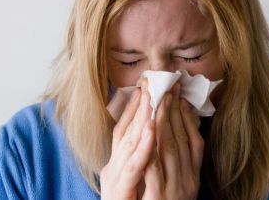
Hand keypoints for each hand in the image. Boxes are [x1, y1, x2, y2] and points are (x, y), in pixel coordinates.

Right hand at [101, 78, 155, 199]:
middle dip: (141, 104)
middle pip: (128, 130)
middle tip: (152, 79)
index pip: (124, 128)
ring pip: (131, 142)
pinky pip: (136, 166)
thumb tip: (150, 133)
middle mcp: (114, 166)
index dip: (134, 105)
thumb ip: (138, 157)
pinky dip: (144, 145)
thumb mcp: (132, 177)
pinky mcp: (120, 191)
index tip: (145, 84)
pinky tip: (153, 127)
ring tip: (154, 94)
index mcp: (117, 162)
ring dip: (143, 116)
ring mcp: (116, 178)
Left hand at [142, 83, 203, 199]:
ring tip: (157, 97)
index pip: (192, 140)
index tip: (177, 93)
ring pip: (169, 148)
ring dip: (163, 121)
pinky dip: (151, 146)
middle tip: (166, 86)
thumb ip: (182, 161)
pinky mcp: (159, 199)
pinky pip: (153, 168)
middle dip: (172, 111)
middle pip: (180, 139)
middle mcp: (187, 181)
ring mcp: (175, 190)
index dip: (184, 115)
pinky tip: (148, 127)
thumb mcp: (179, 185)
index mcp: (192, 177)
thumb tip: (181, 129)